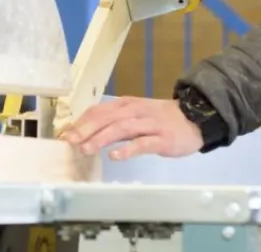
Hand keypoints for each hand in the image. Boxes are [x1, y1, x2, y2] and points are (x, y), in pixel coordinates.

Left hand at [58, 96, 203, 160]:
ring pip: (122, 128)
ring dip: (102, 138)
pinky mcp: (162, 139)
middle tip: (69, 141)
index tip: (65, 133)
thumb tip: (86, 131)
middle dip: (86, 129)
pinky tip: (115, 156)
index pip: (100, 110)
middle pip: (107, 118)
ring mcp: (150, 124)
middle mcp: (136, 111)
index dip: (81, 121)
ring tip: (86, 149)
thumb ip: (114, 121)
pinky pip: (143, 143)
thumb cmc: (161, 119)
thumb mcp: (136, 114)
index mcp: (127, 104)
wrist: (196, 117)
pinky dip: (128, 149)